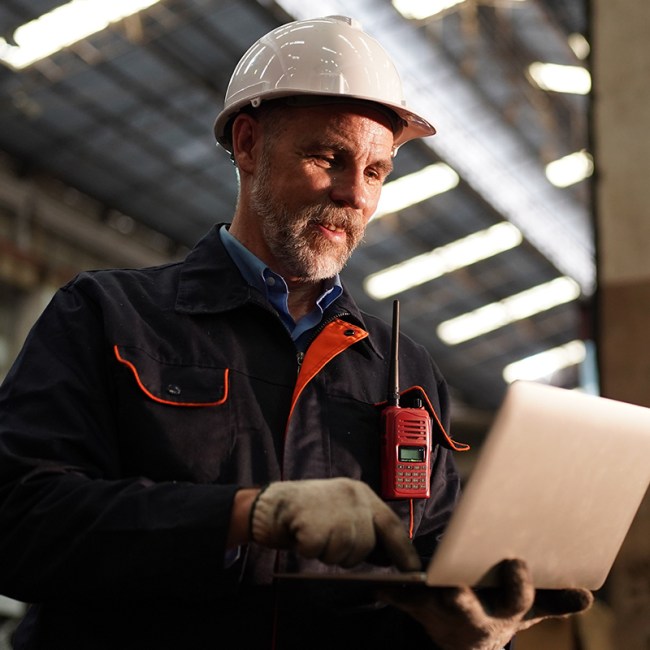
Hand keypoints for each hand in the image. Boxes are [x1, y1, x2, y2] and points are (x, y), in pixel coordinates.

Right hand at [249, 477, 420, 569]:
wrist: (270, 503)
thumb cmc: (307, 510)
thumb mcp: (341, 507)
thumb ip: (364, 524)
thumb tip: (390, 556)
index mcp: (360, 493)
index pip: (391, 525)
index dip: (403, 550)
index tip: (414, 570)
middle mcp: (351, 498)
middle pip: (366, 545)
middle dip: (350, 552)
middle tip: (328, 538)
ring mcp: (333, 510)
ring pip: (345, 553)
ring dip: (328, 552)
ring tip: (314, 533)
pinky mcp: (314, 524)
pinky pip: (320, 553)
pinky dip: (310, 550)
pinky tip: (302, 535)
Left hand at [379, 558, 592, 649]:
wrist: (465, 640)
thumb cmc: (497, 611)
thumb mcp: (525, 610)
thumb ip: (553, 602)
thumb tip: (588, 598)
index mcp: (503, 612)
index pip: (516, 599)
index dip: (517, 584)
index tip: (516, 563)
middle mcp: (473, 615)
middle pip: (467, 607)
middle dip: (459, 598)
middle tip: (452, 589)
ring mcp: (443, 615)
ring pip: (428, 604)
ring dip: (413, 594)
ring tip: (394, 582)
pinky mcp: (418, 610)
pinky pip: (403, 601)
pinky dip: (392, 594)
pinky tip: (379, 585)